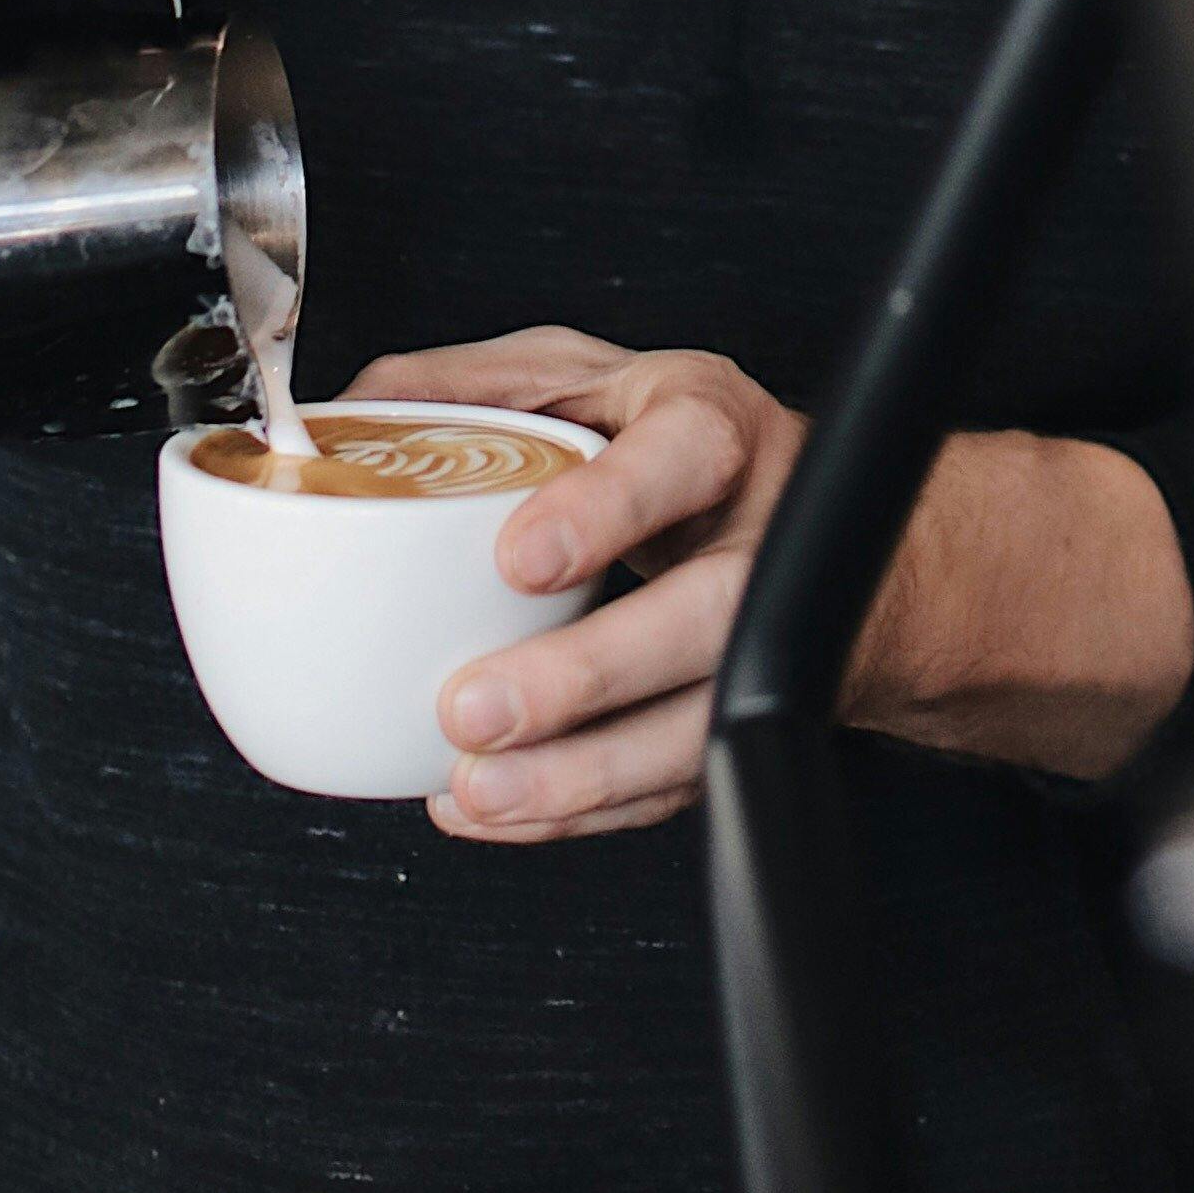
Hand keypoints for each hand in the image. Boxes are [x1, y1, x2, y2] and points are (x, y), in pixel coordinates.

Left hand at [353, 325, 1193, 844]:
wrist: (834, 532)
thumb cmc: (684, 449)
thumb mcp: (598, 381)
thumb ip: (486, 386)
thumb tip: (359, 407)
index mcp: (713, 432)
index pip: (683, 458)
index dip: (607, 508)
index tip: (519, 558)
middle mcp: (761, 536)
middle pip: (704, 619)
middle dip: (584, 677)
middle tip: (471, 709)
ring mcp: (766, 642)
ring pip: (698, 726)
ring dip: (579, 775)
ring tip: (477, 787)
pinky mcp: (749, 722)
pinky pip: (674, 787)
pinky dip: (579, 811)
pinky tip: (495, 808)